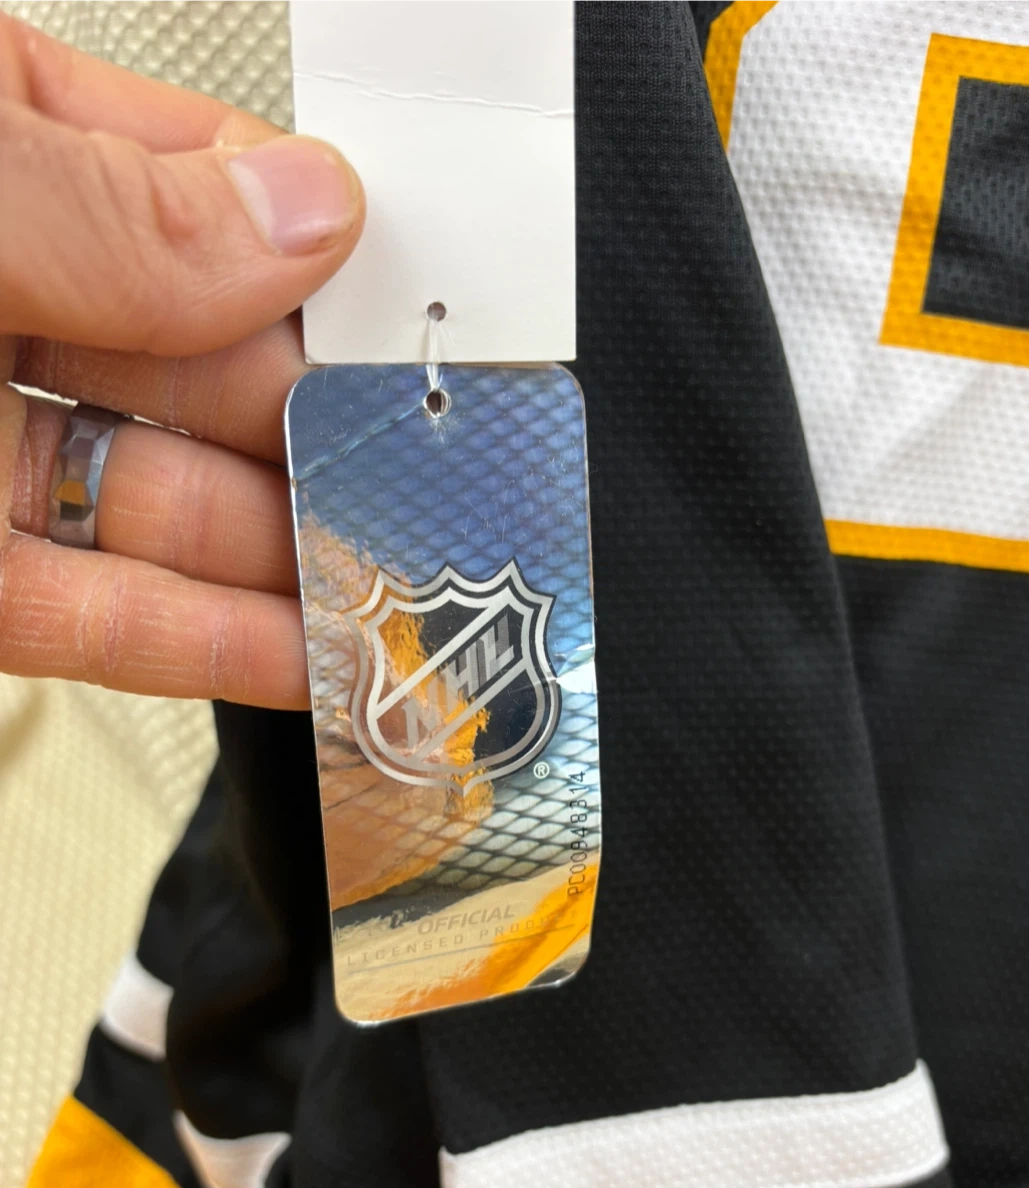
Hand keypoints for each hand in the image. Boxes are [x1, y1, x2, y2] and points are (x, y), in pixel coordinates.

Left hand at [0, 15, 364, 707]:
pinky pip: (103, 616)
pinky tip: (313, 656)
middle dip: (324, 432)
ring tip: (402, 582)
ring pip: (170, 510)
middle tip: (429, 477)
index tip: (414, 325)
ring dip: (293, 558)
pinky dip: (213, 646)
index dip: (319, 263)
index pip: (201, 196)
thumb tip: (303, 215)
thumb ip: (114, 208)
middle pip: (210, 373)